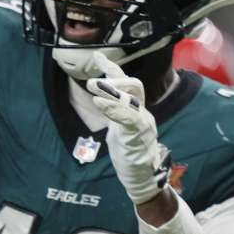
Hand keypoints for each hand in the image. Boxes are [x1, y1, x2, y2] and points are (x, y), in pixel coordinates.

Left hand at [85, 53, 171, 205]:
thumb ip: (113, 111)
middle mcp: (143, 113)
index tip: (98, 57)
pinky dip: (114, 108)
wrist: (142, 177)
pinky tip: (99, 102)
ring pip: (132, 99)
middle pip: (134, 86)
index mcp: (137, 109)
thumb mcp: (118, 127)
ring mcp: (143, 124)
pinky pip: (130, 118)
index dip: (113, 69)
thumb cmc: (129, 152)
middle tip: (90, 81)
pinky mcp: (139, 136)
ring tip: (90, 86)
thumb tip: (101, 97)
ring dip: (110, 91)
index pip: (128, 84)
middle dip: (113, 79)